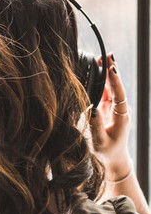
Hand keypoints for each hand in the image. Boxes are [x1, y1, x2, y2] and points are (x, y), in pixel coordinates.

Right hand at [90, 53, 130, 180]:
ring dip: (107, 74)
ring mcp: (115, 107)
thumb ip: (96, 125)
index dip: (115, 80)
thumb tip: (91, 108)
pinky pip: (106, 92)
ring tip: (102, 59)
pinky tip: (98, 73)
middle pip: (116, 86)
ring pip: (112, 87)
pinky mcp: (109, 108)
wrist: (114, 157)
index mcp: (121, 116)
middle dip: (112, 71)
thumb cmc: (108, 151)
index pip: (119, 94)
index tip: (111, 68)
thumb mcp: (100, 141)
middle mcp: (120, 109)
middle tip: (107, 55)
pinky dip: (103, 82)